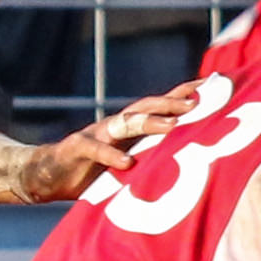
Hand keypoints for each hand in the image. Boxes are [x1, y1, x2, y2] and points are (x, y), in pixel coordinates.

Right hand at [4, 90, 196, 201]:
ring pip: (125, 123)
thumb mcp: (129, 164)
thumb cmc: (94, 172)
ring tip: (173, 126)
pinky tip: (127, 164)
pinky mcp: (76, 148)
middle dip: (173, 103)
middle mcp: (116, 124)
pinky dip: (111, 156)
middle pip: (147, 107)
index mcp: (132, 128)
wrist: (46, 175)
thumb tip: (194, 163)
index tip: (214, 85)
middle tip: (199, 103)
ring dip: (150, 123)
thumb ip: (153, 159)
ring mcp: (96, 133)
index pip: (162, 105)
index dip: (186, 94)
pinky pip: (95, 149)